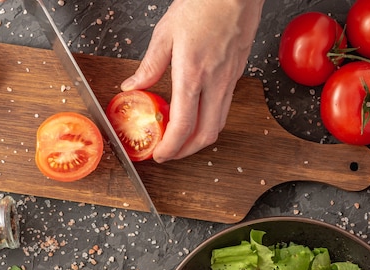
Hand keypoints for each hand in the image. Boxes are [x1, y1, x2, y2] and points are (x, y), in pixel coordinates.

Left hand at [121, 0, 264, 162]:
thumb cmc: (203, 4)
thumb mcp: (166, 34)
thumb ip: (149, 66)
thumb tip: (133, 87)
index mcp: (192, 74)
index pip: (182, 125)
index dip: (170, 147)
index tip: (159, 154)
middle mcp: (215, 82)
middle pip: (206, 135)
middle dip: (187, 152)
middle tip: (170, 153)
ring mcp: (229, 80)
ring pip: (218, 124)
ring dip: (200, 139)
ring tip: (181, 138)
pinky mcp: (236, 74)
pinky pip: (224, 108)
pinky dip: (209, 120)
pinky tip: (196, 114)